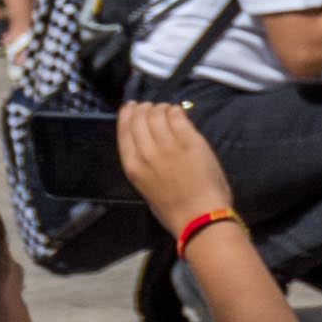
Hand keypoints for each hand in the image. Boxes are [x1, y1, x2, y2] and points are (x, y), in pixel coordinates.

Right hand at [110, 101, 222, 235]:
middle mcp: (147, 153)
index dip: (127, 116)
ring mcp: (169, 145)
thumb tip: (148, 145)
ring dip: (161, 108)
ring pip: (158, 115)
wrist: (198, 215)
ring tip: (165, 108)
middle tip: (150, 106)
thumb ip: (144, 165)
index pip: (124, 132)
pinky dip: (176, 111)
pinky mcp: (191, 141)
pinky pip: (178, 117)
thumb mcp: (146, 187)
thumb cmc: (173, 208)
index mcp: (133, 167)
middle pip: (140, 120)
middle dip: (144, 109)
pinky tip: (177, 111)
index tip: (130, 107)